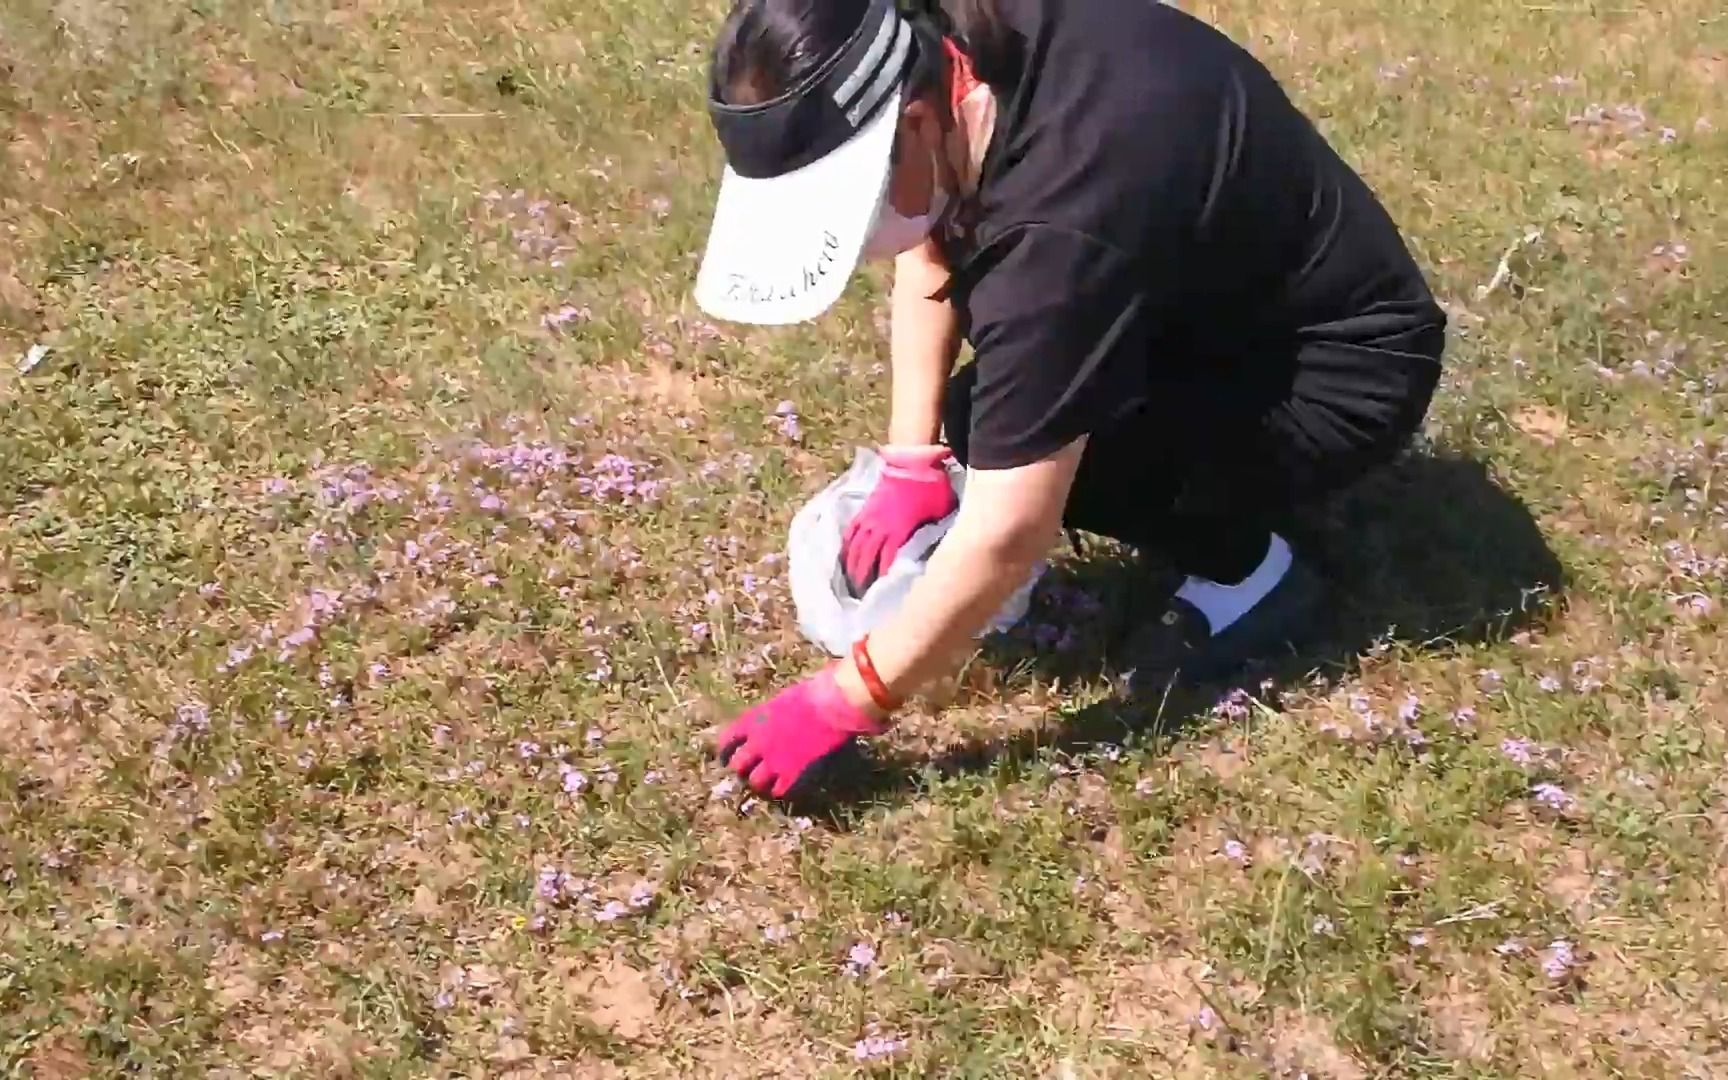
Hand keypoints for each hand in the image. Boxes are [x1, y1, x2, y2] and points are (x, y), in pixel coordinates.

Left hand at [715, 666, 885, 797]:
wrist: (829, 706)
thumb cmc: (810, 694)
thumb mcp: (780, 700)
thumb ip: (769, 716)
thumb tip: (768, 723)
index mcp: (753, 720)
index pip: (728, 740)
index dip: (725, 751)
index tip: (725, 756)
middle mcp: (758, 743)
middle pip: (738, 765)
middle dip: (743, 768)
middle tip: (749, 770)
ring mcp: (774, 760)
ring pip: (756, 782)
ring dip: (761, 781)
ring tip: (767, 781)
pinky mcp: (792, 773)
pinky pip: (779, 790)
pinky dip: (781, 789)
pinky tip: (786, 786)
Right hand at [841, 446, 957, 596]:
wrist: (913, 460)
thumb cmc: (931, 487)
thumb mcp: (941, 513)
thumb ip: (935, 533)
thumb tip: (942, 552)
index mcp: (899, 531)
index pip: (888, 561)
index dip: (883, 578)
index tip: (880, 593)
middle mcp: (881, 528)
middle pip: (867, 557)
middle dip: (862, 577)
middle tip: (860, 595)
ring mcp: (870, 517)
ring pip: (856, 546)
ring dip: (852, 564)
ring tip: (849, 580)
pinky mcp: (865, 508)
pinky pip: (852, 530)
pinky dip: (847, 544)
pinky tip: (844, 556)